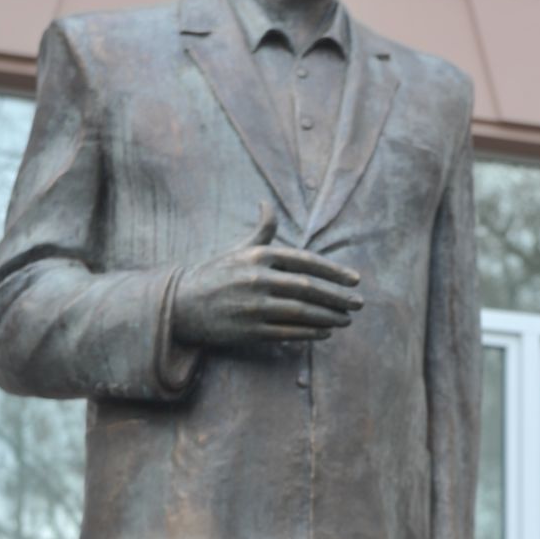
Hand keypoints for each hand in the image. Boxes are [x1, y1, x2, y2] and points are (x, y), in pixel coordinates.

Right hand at [173, 199, 362, 352]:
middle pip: (308, 288)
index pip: (306, 261)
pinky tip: (326, 332)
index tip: (355, 280)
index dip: (334, 271)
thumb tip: (267, 205)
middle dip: (338, 297)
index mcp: (258, 256)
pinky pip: (288, 332)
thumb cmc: (214, 275)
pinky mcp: (249, 330)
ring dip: (328, 316)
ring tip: (346, 320)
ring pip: (301, 312)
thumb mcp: (237, 250)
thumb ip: (261, 231)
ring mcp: (253, 306)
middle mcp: (257, 278)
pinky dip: (310, 333)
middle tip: (358, 304)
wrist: (180, 305)